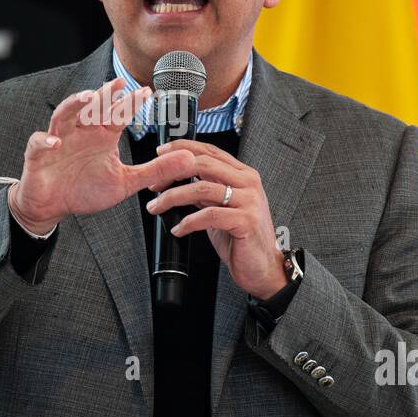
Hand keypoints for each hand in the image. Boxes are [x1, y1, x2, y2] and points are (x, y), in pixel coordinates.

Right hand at [9, 76, 196, 232]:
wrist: (53, 207)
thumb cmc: (85, 190)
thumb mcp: (126, 182)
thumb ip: (156, 170)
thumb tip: (189, 159)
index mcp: (102, 136)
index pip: (118, 114)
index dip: (131, 103)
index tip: (148, 93)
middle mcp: (81, 132)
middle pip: (91, 107)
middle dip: (104, 95)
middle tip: (118, 84)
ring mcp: (58, 140)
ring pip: (64, 115)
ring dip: (74, 105)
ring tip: (87, 98)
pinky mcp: (38, 155)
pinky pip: (39, 144)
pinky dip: (45, 141)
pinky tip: (56, 142)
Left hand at [145, 139, 287, 299]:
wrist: (263, 267)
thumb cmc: (241, 238)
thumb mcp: (221, 208)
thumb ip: (206, 191)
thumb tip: (178, 179)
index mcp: (243, 175)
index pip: (210, 151)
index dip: (183, 148)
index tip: (161, 152)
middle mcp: (248, 183)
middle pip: (204, 165)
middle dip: (172, 172)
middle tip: (154, 184)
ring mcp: (249, 201)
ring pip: (202, 188)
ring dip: (173, 198)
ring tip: (157, 207)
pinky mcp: (246, 221)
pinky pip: (208, 215)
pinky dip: (188, 222)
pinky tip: (178, 229)